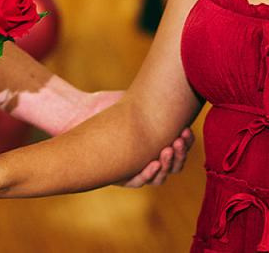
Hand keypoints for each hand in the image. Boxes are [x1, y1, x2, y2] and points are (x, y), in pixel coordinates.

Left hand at [73, 89, 192, 186]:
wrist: (82, 113)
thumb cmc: (109, 105)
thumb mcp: (137, 102)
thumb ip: (157, 101)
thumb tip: (177, 88)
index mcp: (157, 143)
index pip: (180, 149)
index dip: (187, 143)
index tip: (186, 130)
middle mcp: (149, 158)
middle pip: (174, 165)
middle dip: (180, 153)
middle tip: (179, 140)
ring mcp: (135, 169)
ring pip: (160, 176)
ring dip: (167, 164)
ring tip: (167, 149)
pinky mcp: (120, 177)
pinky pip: (138, 181)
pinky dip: (148, 174)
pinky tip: (153, 163)